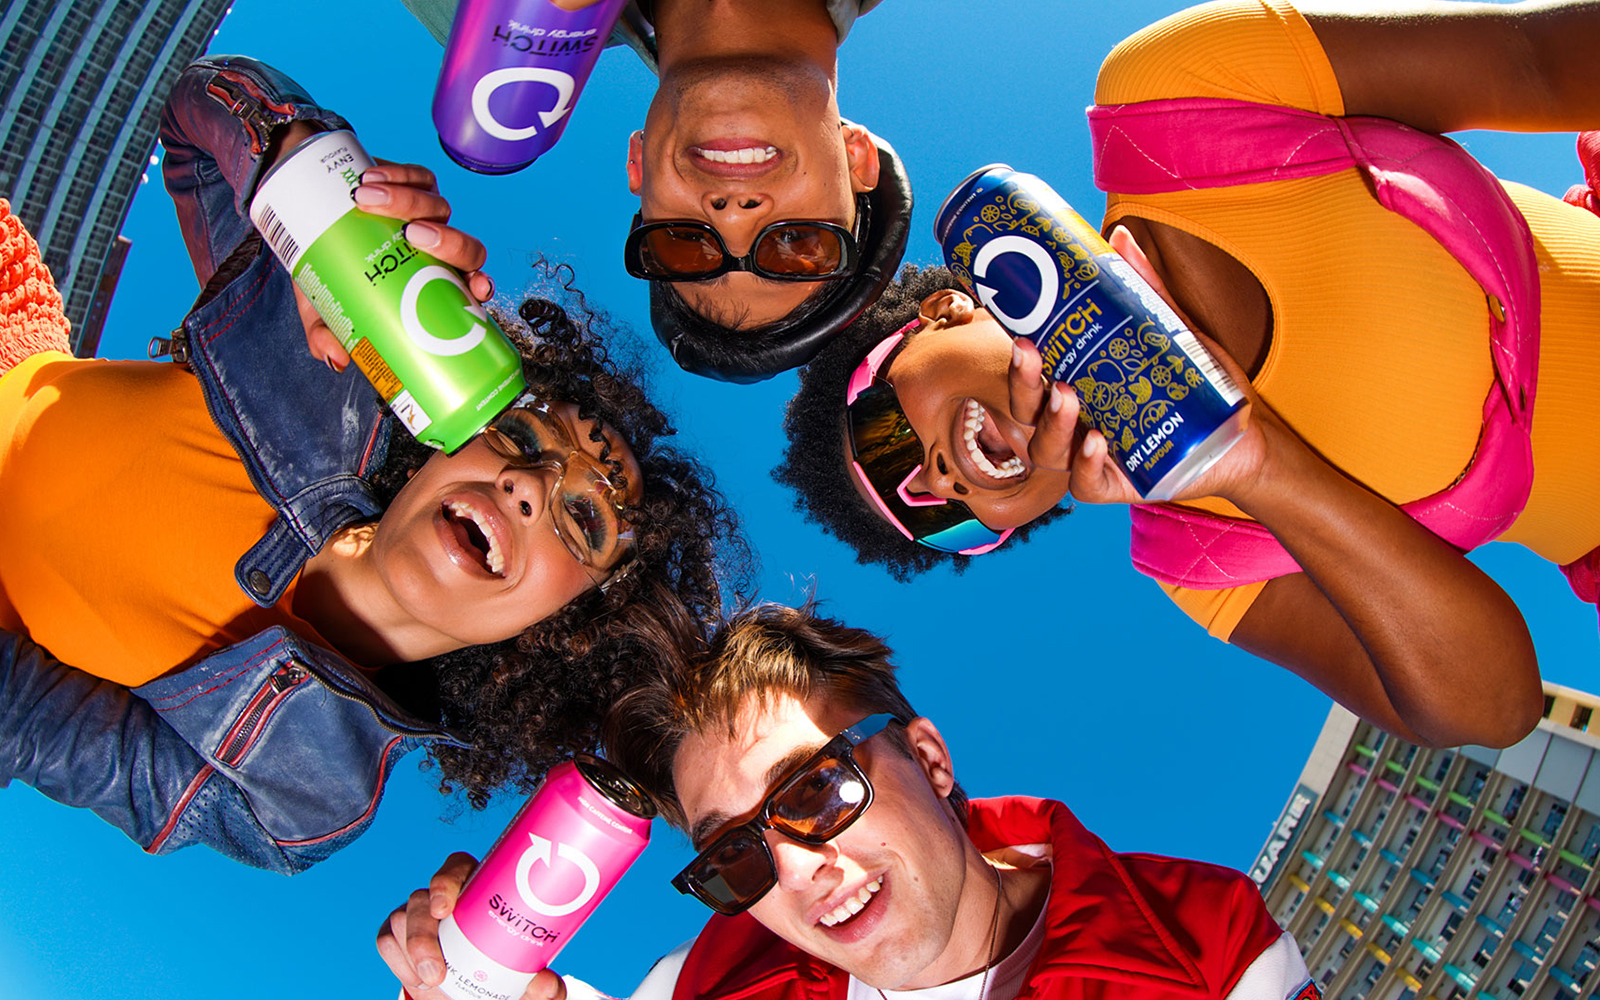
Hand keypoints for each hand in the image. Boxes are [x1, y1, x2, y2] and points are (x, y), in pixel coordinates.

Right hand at [295, 163, 495, 371]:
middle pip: (466, 246)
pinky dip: (400, 174)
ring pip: (440, 207)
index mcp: (438, 282)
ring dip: (410, 201)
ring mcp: (431, 215)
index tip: (475, 287)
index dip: (481, 286)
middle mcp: (442, 250)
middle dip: (447, 239)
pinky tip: (371, 177)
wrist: (307, 219)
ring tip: (366, 199)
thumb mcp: (324, 305)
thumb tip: (337, 359)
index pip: (472, 287)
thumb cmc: (330, 270)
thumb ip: (329, 333)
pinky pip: (419, 177)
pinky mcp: (414, 184)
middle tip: (410, 235)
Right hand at [374, 853, 568, 999]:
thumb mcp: (522, 974)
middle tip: (437, 974)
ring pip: (402, 921)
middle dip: (422, 936)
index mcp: (476, 887)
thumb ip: (539, 981)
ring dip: (412, 956)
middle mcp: (443, 895)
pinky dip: (399, 964)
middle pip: (421, 898)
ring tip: (433, 983)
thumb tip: (548, 987)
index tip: (445, 910)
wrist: (474, 984)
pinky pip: (387, 941)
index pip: (456, 867)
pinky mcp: (397, 932)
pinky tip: (418, 982)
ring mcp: (417, 912)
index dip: (446, 881)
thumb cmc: (502, 965)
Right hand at [1005, 225, 1279, 506]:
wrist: (1247, 437)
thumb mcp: (1173, 332)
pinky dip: (1085, 464)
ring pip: (1046, 450)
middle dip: (1021, 385)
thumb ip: (1145, 289)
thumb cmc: (1201, 388)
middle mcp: (1075, 425)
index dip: (1016, 359)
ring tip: (1068, 395)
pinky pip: (1085, 485)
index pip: (1031, 377)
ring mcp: (1092, 457)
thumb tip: (1118, 234)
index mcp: (1077, 388)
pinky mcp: (1117, 485)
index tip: (1017, 330)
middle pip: (1026, 413)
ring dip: (1050, 422)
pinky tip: (1097, 440)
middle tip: (1031, 355)